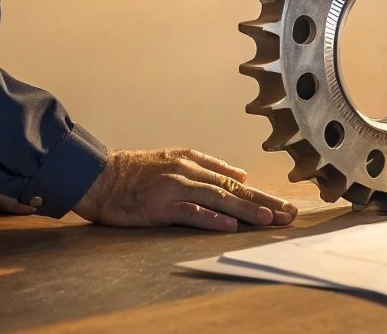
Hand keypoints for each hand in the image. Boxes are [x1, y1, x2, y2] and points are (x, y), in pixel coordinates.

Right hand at [72, 148, 297, 231]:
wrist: (98, 176)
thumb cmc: (135, 173)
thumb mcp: (175, 161)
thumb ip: (208, 166)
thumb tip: (241, 173)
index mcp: (194, 161)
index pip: (235, 180)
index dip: (260, 193)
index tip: (283, 205)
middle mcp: (189, 172)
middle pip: (233, 189)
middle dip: (263, 202)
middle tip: (288, 214)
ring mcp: (175, 187)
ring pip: (217, 199)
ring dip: (245, 209)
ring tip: (268, 220)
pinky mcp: (159, 205)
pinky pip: (189, 212)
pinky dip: (211, 218)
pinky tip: (229, 226)